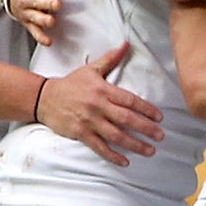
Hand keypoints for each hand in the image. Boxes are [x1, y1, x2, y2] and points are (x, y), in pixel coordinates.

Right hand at [8, 0, 71, 45]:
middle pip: (36, 1)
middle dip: (46, 3)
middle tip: (57, 4)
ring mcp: (26, 11)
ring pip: (34, 17)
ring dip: (43, 19)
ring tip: (51, 21)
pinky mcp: (28, 23)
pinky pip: (34, 31)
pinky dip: (41, 37)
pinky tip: (49, 41)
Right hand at [36, 44, 164, 165]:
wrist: (44, 97)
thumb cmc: (71, 84)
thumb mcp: (91, 69)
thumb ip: (111, 59)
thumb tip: (126, 44)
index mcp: (103, 90)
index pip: (130, 100)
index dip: (146, 109)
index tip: (160, 117)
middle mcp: (98, 106)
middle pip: (126, 119)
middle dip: (146, 128)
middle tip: (161, 136)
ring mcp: (89, 121)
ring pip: (116, 135)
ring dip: (135, 144)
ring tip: (150, 150)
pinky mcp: (80, 133)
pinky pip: (99, 147)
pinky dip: (113, 155)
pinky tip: (125, 161)